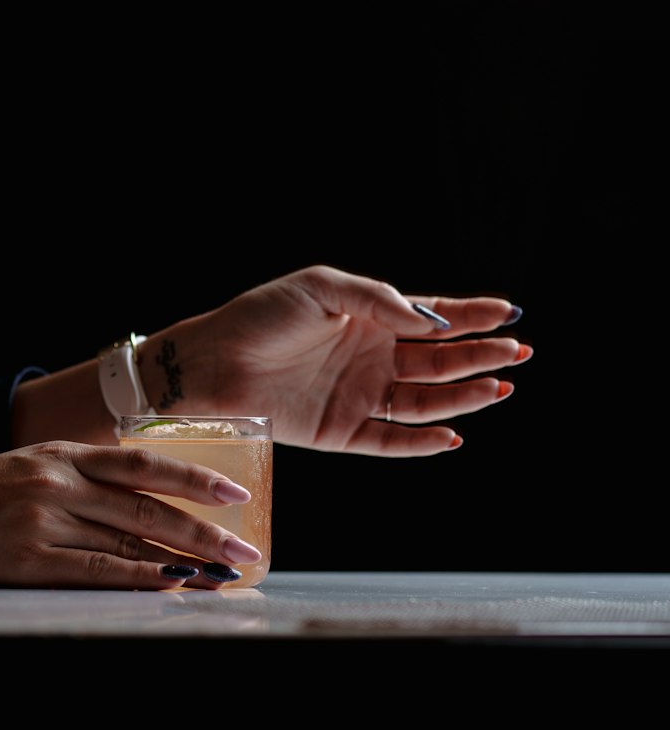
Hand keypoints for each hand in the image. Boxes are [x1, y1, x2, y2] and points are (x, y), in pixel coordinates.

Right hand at [0, 441, 260, 588]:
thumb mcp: (28, 465)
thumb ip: (81, 474)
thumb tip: (144, 502)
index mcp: (61, 453)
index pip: (144, 463)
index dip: (196, 477)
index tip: (237, 493)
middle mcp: (58, 482)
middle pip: (148, 506)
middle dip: (205, 530)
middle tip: (245, 549)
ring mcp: (44, 521)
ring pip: (131, 540)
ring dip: (184, 560)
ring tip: (223, 575)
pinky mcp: (29, 561)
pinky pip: (99, 571)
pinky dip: (141, 579)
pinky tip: (173, 586)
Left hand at [177, 265, 530, 456]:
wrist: (210, 362)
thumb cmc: (259, 316)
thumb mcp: (321, 287)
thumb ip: (376, 299)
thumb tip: (428, 319)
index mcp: (369, 319)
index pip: (432, 319)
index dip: (472, 317)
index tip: (510, 313)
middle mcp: (371, 359)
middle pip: (439, 361)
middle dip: (481, 356)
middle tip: (518, 352)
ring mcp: (358, 396)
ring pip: (424, 400)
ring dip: (462, 396)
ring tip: (498, 389)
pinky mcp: (340, 431)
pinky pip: (390, 440)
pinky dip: (422, 442)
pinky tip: (453, 434)